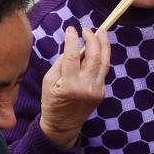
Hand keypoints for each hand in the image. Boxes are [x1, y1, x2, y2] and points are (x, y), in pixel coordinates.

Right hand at [39, 25, 110, 147]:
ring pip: (104, 63)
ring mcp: (96, 90)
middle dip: (93, 40)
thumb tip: (73, 47)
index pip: (73, 56)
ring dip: (104, 46)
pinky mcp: (101, 92)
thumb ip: (61, 63)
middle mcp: (86, 87)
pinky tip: (97, 50)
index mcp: (69, 85)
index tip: (71, 29)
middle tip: (88, 29)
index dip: (73, 40)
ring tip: (102, 32)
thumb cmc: (52, 101)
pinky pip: (102, 72)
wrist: (63, 124)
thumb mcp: (49, 81)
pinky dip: (100, 59)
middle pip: (94, 58)